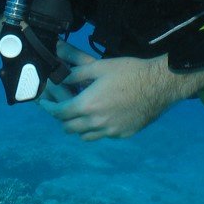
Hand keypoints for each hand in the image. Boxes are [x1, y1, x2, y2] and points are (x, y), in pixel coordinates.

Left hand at [38, 41, 185, 140]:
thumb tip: (59, 67)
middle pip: (69, 128)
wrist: (159, 85)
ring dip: (78, 127)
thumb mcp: (99, 66)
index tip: (45, 103)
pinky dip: (97, 129)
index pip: (59, 113)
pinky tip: (102, 116)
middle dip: (62, 118)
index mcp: (87, 105)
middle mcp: (96, 123)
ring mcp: (110, 131)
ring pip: (85, 136)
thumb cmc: (129, 72)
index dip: (49, 108)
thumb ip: (76, 70)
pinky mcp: (123, 134)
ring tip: (80, 114)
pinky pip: (103, 136)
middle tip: (62, 107)